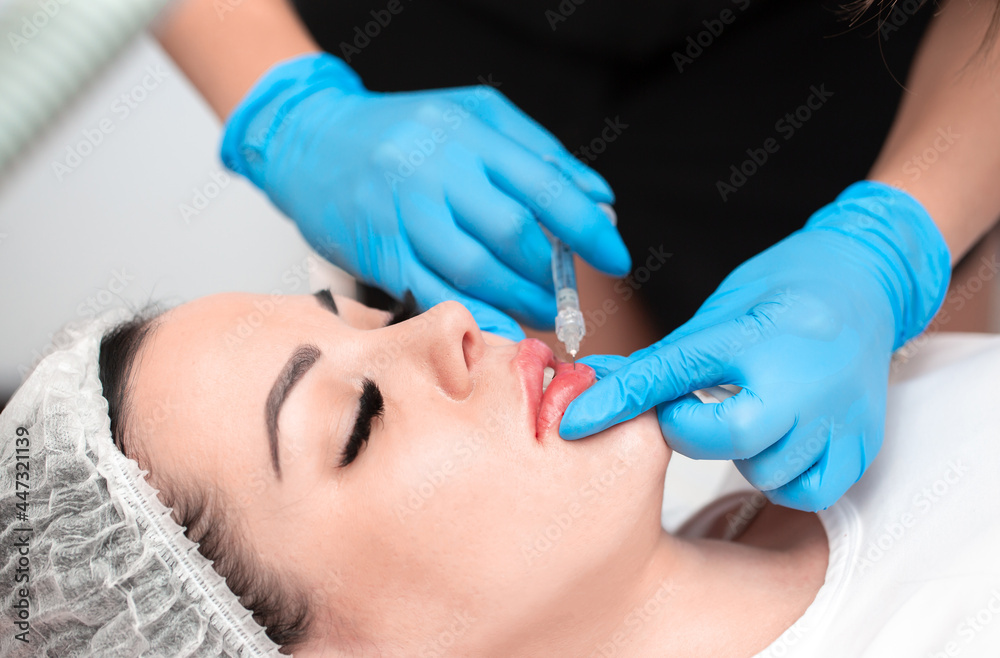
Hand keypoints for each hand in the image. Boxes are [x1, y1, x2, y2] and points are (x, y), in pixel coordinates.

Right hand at [221, 53, 629, 339]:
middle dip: (551, 272)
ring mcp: (404, 211)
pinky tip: (501, 326)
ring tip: (541, 313)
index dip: (588, 228)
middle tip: (567, 294)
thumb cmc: (402, 132)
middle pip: (513, 231)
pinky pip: (433, 292)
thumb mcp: (474, 119)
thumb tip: (600, 202)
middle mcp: (437, 169)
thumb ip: (540, 156)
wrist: (310, 140)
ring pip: (474, 268)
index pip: (545, 183)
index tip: (616, 259)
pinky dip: (474, 315)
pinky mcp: (380, 248)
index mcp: (470, 132)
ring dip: (519, 300)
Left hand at [559, 181, 950, 510]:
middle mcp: (804, 377)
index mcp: (757, 335)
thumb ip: (663, 360)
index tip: (576, 421)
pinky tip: (780, 444)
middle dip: (695, 431)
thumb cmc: (784, 293)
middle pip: (727, 437)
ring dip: (744, 455)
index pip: (672, 373)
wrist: (866, 282)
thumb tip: (594, 383)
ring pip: (767, 472)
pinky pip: (808, 490)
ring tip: (751, 415)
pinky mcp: (863, 442)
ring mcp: (840, 414)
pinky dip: (786, 478)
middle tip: (697, 410)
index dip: (618, 400)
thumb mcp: (717, 314)